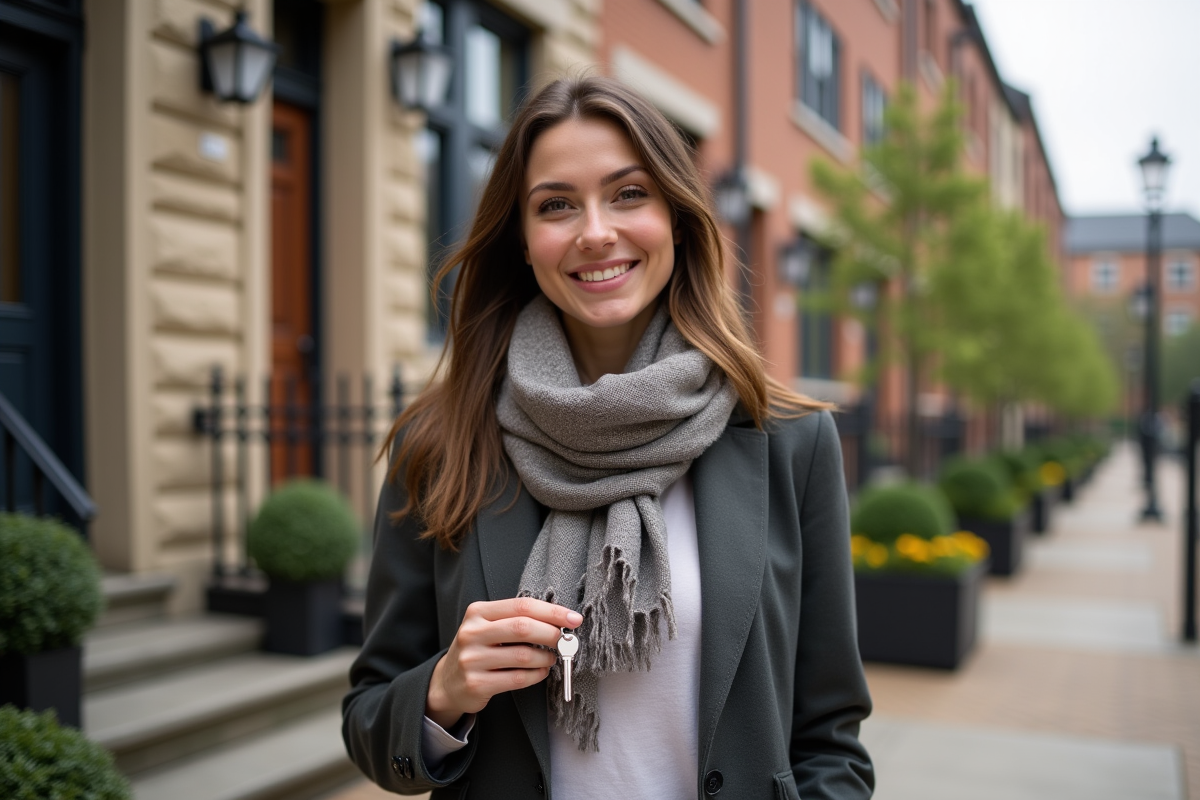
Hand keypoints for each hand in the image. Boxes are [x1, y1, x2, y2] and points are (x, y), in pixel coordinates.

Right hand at [426, 598, 582, 729]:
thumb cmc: (479, 649)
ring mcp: (472, 660)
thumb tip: (560, 621)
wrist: (448, 682)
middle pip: (523, 628)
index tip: (574, 618)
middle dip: (551, 634)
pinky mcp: (477, 684)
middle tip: (565, 641)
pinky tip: (541, 672)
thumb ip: (517, 620)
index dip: (552, 612)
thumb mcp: (488, 626)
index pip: (521, 606)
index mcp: (477, 612)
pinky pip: (518, 679)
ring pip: (523, 656)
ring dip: (546, 658)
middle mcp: (472, 633)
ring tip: (551, 659)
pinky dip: (537, 675)